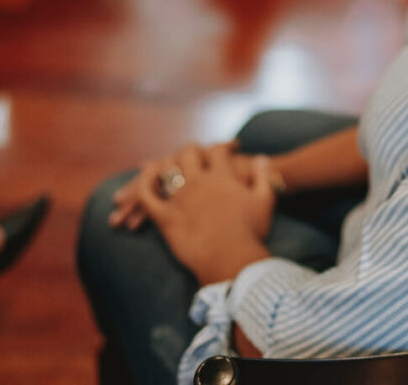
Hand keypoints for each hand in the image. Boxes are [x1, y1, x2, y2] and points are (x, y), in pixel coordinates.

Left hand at [134, 143, 277, 284]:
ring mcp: (180, 197)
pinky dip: (142, 186)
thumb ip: (263, 176)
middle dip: (189, 151)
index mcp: (223, 176)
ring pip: (165, 170)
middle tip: (189, 154)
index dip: (219, 148)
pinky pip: (147, 196)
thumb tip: (262, 157)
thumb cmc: (251, 232)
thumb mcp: (265, 200)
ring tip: (159, 165)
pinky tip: (142, 183)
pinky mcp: (166, 218)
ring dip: (163, 164)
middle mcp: (199, 181)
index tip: (222, 150)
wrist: (232, 259)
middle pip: (188, 153)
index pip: (216, 151)